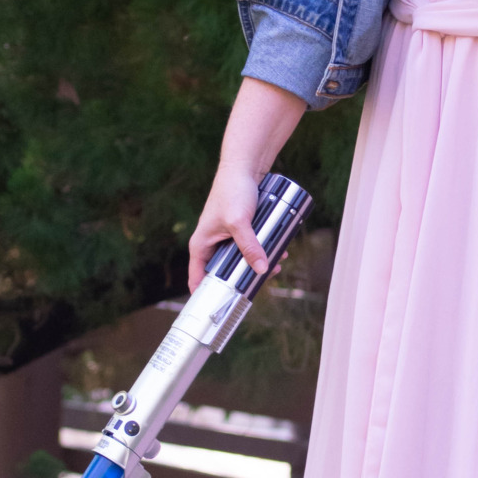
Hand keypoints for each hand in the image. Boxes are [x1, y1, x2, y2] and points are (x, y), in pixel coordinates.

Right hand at [187, 165, 267, 290]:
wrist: (244, 167)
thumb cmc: (232, 190)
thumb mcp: (240, 222)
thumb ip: (250, 246)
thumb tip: (261, 270)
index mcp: (200, 245)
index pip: (197, 279)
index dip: (206, 297)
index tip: (220, 310)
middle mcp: (211, 244)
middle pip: (225, 273)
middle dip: (245, 278)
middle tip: (264, 280)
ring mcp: (226, 238)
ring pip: (241, 261)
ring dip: (259, 264)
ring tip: (278, 263)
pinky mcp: (240, 231)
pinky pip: (251, 248)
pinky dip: (263, 251)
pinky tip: (279, 251)